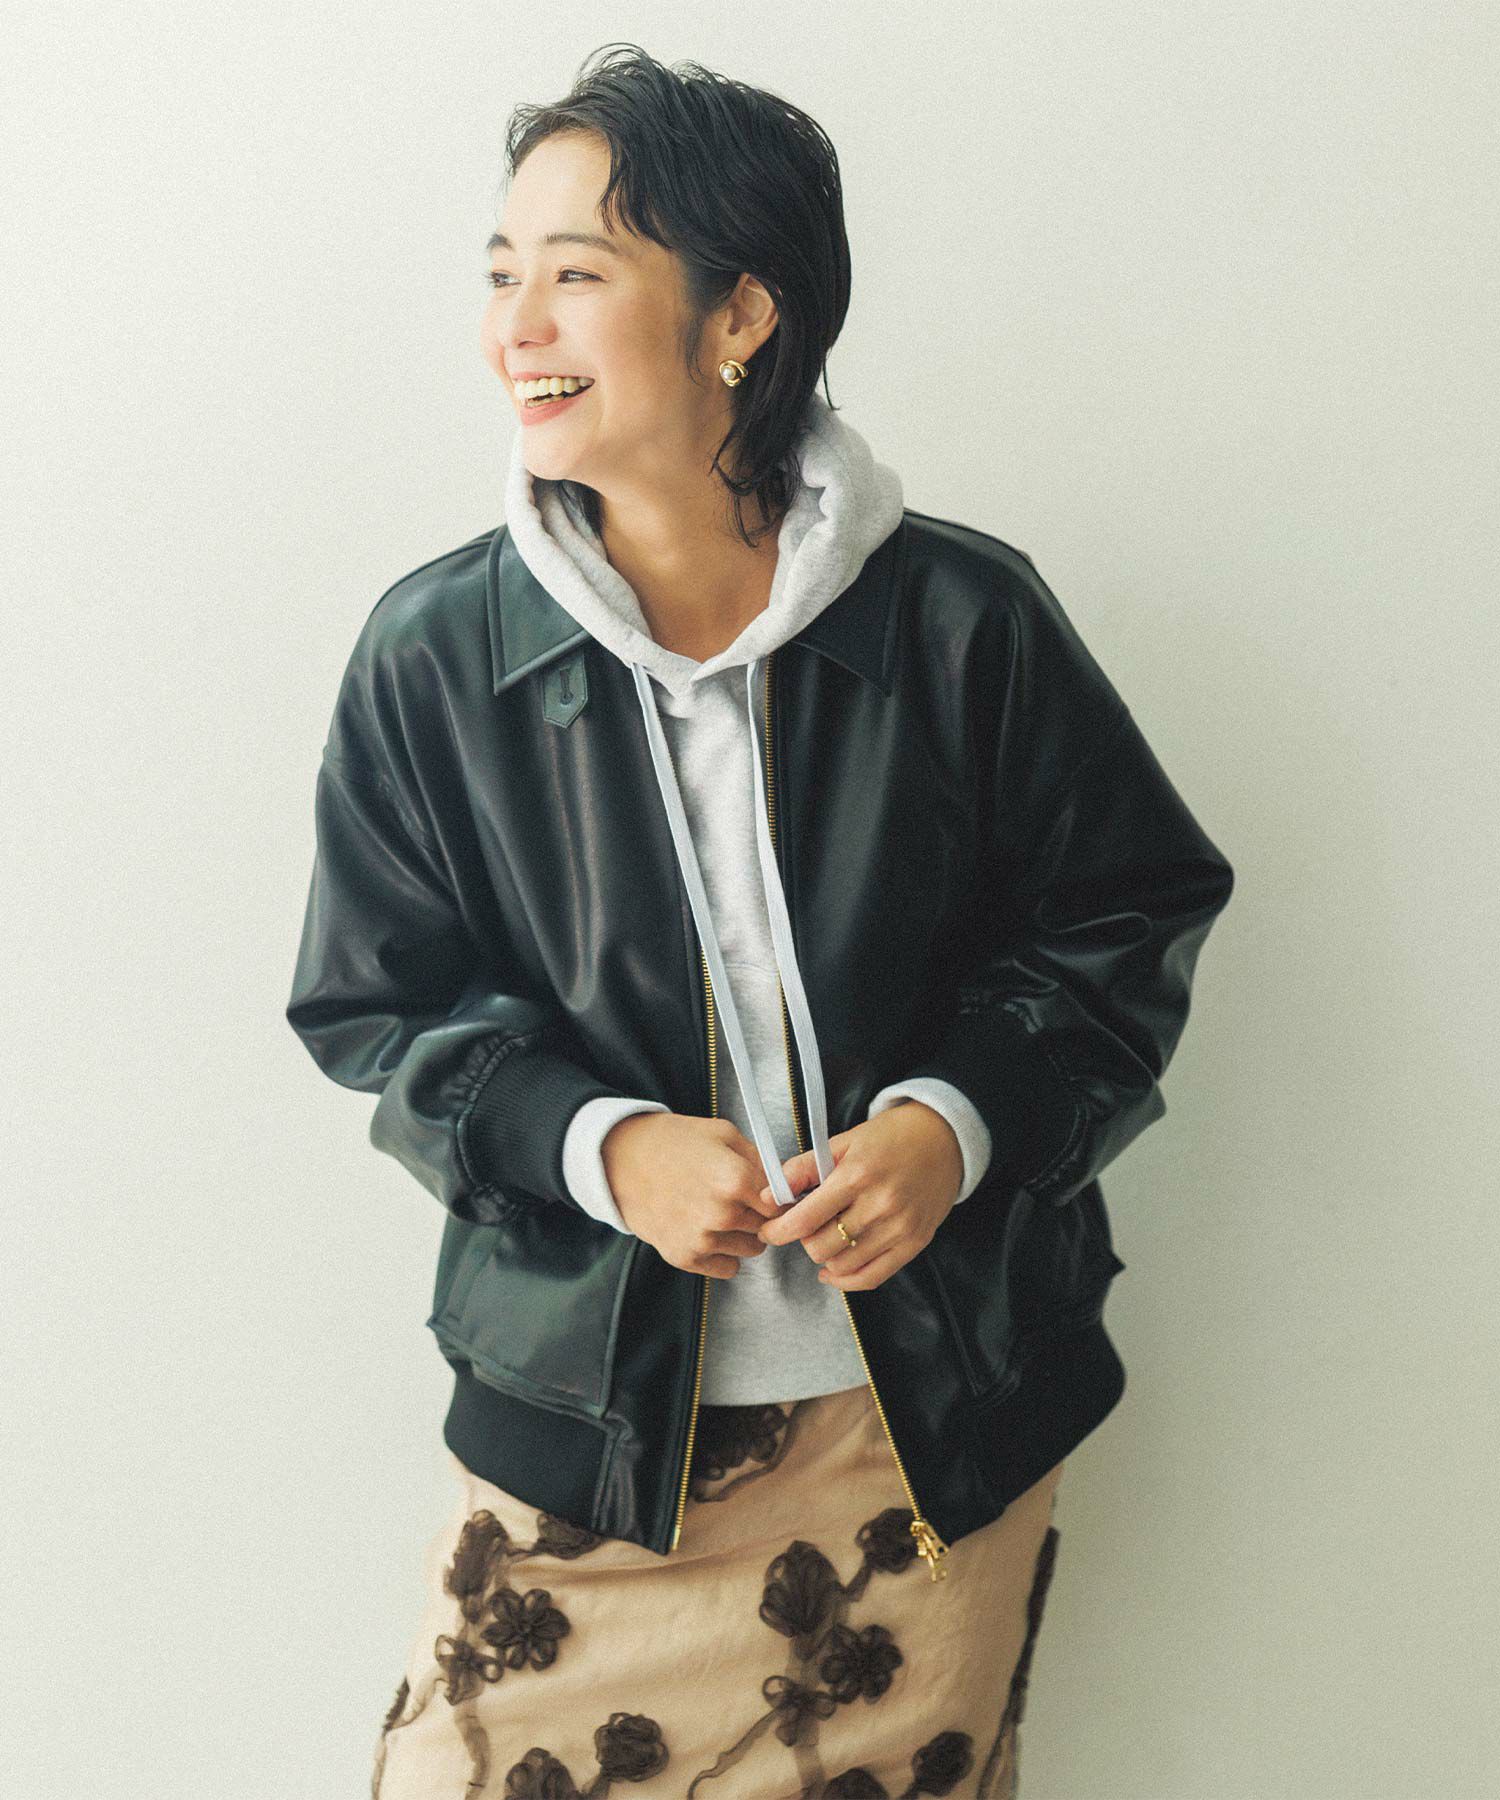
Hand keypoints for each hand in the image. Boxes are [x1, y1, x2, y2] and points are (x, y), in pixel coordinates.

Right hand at [601, 1112, 780, 1278]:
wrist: (622, 1161)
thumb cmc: (673, 1143)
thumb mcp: (722, 1134)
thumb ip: (759, 1160)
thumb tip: (784, 1184)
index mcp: (735, 1179)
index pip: (782, 1204)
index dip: (779, 1198)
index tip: (771, 1195)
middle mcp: (721, 1213)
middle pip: (768, 1227)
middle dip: (760, 1215)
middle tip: (740, 1200)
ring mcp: (702, 1239)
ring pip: (752, 1249)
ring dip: (743, 1235)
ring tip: (719, 1212)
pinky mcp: (685, 1258)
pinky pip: (728, 1268)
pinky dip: (723, 1253)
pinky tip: (707, 1230)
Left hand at [754, 1101, 963, 1290]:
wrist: (943, 1140)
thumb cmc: (889, 1138)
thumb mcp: (843, 1142)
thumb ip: (803, 1168)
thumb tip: (769, 1195)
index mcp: (857, 1175)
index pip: (806, 1218)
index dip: (779, 1230)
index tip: (769, 1231)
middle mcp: (880, 1205)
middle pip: (821, 1246)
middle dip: (804, 1239)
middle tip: (805, 1225)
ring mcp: (899, 1228)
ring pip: (842, 1265)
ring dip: (825, 1256)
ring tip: (825, 1236)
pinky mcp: (914, 1244)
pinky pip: (872, 1277)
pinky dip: (846, 1280)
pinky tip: (833, 1270)